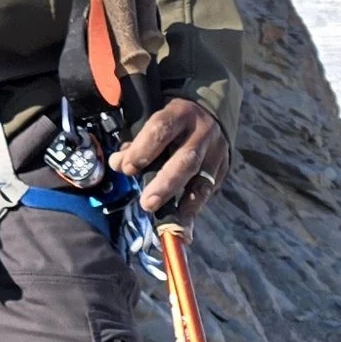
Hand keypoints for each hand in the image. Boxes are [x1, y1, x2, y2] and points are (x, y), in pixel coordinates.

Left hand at [119, 98, 228, 221]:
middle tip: (147, 204)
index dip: (143, 149)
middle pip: (186, 160)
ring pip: (201, 181)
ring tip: (171, 226)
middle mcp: (202, 132)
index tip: (127, 168)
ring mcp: (216, 152)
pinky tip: (184, 230)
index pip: (161, 129)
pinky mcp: (222, 168)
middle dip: (166, 183)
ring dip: (184, 206)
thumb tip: (118, 164)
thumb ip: (138, 142)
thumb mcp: (155, 120)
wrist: (209, 112)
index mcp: (180, 113)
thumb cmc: (172, 120)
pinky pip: (207, 192)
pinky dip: (194, 211)